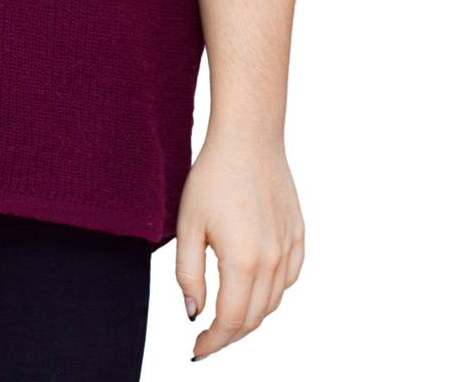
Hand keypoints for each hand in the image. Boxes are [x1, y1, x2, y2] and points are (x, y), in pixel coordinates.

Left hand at [175, 129, 304, 359]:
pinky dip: (272, 293)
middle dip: (230, 335)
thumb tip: (193, 313)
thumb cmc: (213, 176)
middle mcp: (272, 261)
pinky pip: (289, 279)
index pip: (230, 322)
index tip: (197, 350)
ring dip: (250, 316)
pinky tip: (256, 287)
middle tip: (208, 338)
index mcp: (243, 261)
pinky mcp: (298, 234)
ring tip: (227, 317)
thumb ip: (188, 274)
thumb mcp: (188, 225)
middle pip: (254, 318)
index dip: (213, 342)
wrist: (249, 137)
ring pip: (273, 302)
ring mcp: (289, 248)